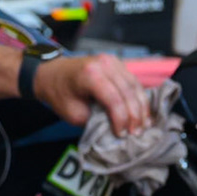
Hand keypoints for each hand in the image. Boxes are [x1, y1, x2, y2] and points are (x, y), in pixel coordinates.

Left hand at [36, 54, 150, 135]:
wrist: (52, 73)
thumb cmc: (60, 94)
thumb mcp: (73, 113)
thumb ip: (94, 119)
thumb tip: (116, 127)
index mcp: (90, 75)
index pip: (113, 99)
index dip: (121, 119)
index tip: (121, 134)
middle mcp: (104, 64)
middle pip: (128, 92)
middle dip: (135, 115)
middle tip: (137, 133)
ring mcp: (112, 61)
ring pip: (135, 86)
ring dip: (141, 107)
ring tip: (144, 125)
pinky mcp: (118, 63)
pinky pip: (133, 82)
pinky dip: (139, 97)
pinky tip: (142, 112)